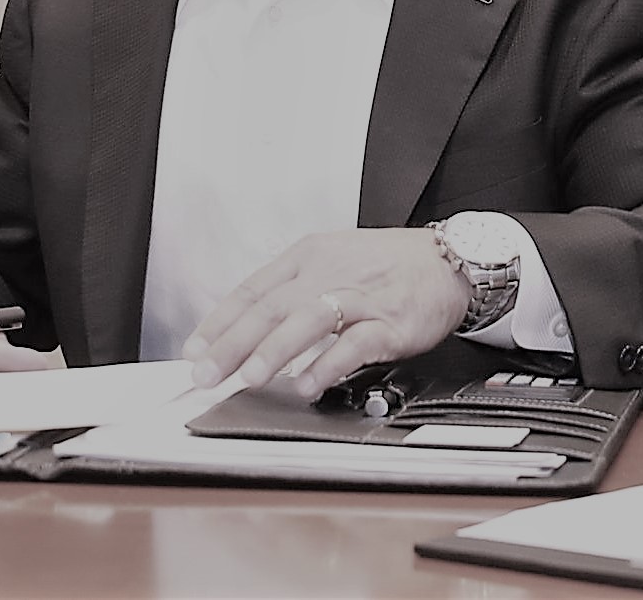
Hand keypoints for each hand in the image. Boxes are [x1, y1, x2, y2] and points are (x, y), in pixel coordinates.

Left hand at [182, 228, 467, 399]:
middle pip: (269, 307)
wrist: (449, 259)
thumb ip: (292, 294)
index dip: (218, 322)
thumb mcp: (329, 264)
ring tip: (248, 377)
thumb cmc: (384, 266)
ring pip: (306, 320)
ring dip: (273, 350)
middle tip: (205, 372)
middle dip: (232, 343)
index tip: (193, 350)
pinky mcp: (391, 321)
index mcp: (304, 259)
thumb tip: (248, 331)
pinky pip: (354, 343)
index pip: (250, 291)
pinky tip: (307, 383)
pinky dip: (328, 363)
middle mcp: (325, 274)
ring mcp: (358, 297)